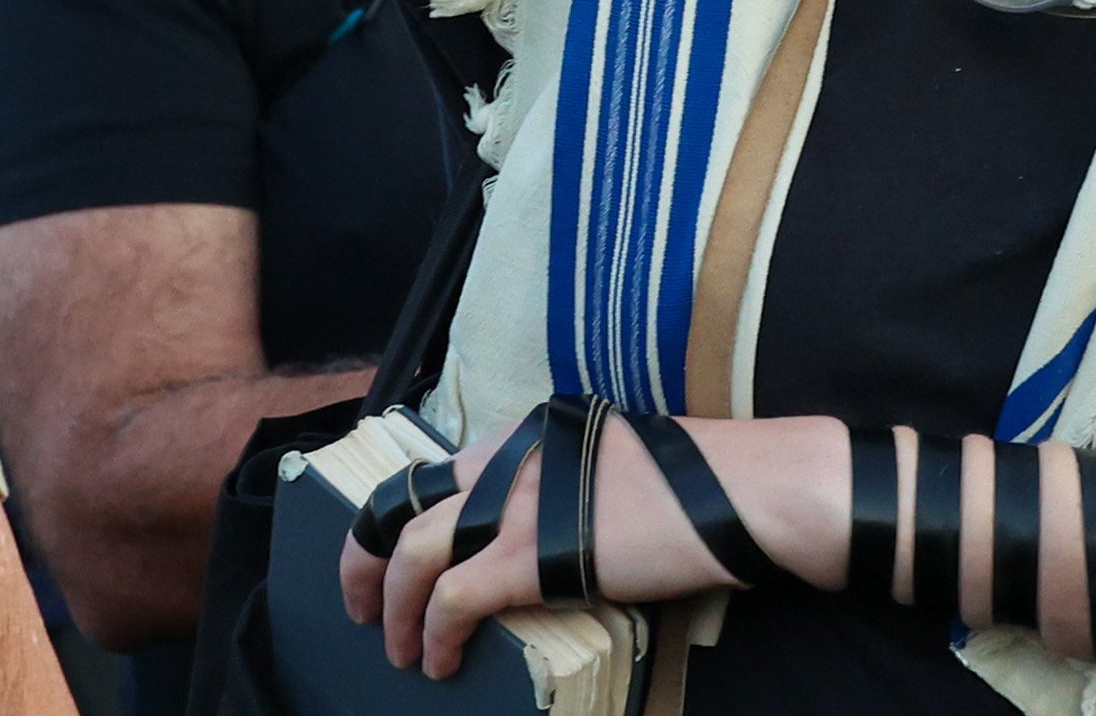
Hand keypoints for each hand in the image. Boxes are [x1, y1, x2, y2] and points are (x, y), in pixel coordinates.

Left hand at [336, 412, 843, 677]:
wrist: (735, 494)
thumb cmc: (688, 485)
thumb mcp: (602, 462)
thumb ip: (553, 483)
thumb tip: (525, 534)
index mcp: (520, 434)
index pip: (432, 471)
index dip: (397, 518)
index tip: (386, 554)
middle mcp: (505, 458)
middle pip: (400, 504)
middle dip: (364, 559)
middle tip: (360, 605)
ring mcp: (516, 504)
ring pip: (415, 554)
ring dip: (395, 609)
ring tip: (399, 649)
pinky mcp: (535, 554)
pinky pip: (455, 599)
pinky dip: (437, 633)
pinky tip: (441, 660)